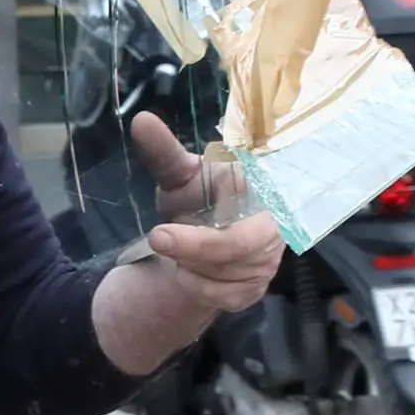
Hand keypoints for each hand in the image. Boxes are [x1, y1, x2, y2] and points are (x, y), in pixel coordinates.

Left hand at [90, 114, 283, 372]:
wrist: (203, 238)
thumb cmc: (196, 197)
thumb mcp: (178, 174)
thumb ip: (163, 152)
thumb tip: (140, 121)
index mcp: (262, 185)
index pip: (245, 197)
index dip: (213, 210)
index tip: (166, 227)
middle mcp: (274, 223)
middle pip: (238, 244)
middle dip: (195, 246)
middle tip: (156, 237)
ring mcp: (269, 258)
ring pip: (223, 271)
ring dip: (188, 262)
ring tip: (177, 245)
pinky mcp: (256, 288)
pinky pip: (220, 294)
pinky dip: (195, 284)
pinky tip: (188, 269)